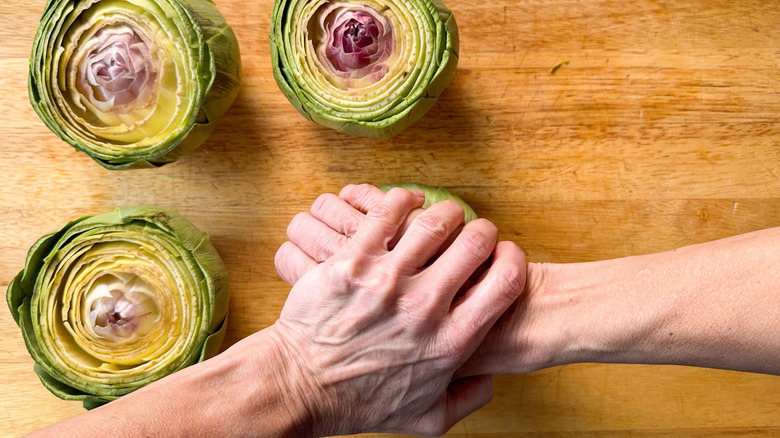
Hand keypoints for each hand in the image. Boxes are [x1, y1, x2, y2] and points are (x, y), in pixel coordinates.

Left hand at [272, 187, 525, 435]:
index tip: (504, 256)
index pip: (505, 282)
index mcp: (450, 342)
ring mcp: (386, 281)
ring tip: (444, 217)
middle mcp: (423, 308)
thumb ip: (468, 397)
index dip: (512, 260)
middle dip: (482, 232)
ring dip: (447, 213)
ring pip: (434, 222)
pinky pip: (387, 213)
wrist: (299, 386)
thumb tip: (491, 374)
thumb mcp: (427, 418)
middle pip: (474, 243)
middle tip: (474, 234)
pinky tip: (406, 203)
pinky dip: (403, 201)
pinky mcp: (353, 261)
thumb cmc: (359, 402)